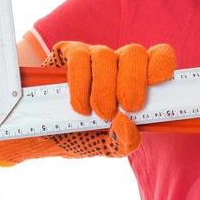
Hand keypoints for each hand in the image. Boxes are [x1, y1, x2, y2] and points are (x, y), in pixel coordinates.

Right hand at [0, 40, 175, 164]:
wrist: (38, 136)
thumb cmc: (81, 135)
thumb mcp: (107, 146)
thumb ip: (124, 141)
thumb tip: (129, 124)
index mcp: (136, 81)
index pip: (160, 57)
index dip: (161, 64)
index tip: (158, 83)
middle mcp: (117, 64)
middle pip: (135, 52)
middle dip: (131, 83)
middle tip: (122, 108)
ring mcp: (92, 56)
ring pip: (106, 55)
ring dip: (102, 89)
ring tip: (95, 114)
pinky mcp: (67, 54)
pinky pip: (80, 58)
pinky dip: (80, 84)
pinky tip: (78, 106)